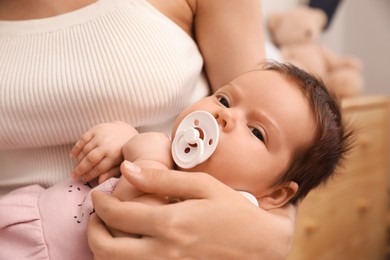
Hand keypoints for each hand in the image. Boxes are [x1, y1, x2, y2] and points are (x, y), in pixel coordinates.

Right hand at [70, 122, 137, 182]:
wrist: (127, 131)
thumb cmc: (123, 151)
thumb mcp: (121, 163)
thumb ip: (112, 172)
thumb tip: (100, 181)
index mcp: (115, 156)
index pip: (99, 168)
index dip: (89, 175)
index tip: (83, 179)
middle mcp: (107, 145)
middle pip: (90, 160)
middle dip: (80, 169)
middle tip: (74, 176)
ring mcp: (101, 136)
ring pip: (85, 150)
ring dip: (78, 160)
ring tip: (75, 167)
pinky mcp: (96, 129)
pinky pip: (83, 139)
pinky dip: (76, 148)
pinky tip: (72, 155)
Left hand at [88, 161, 295, 258]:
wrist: (260, 247)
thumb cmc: (233, 212)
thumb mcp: (202, 186)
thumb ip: (162, 179)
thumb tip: (127, 169)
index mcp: (169, 223)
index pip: (117, 215)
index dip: (100, 203)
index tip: (98, 194)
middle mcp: (162, 252)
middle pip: (106, 248)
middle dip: (93, 229)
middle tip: (98, 215)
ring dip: (103, 248)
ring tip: (110, 230)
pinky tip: (130, 246)